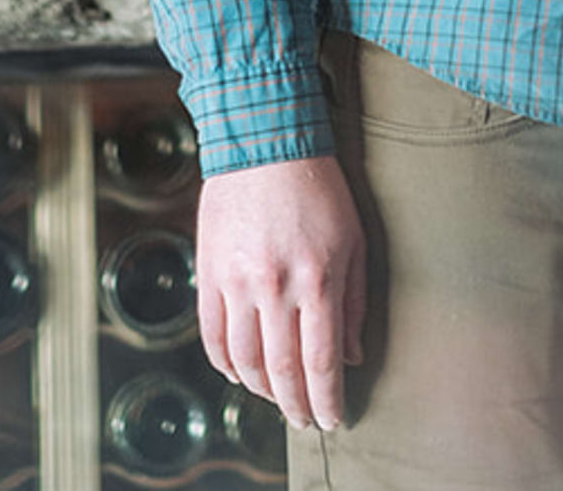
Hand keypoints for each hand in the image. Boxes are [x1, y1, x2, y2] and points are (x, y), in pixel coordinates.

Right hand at [196, 153, 365, 432]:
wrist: (264, 142)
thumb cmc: (319, 188)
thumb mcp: (352, 238)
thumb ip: (353, 301)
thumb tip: (351, 356)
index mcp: (317, 279)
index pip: (322, 362)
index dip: (327, 400)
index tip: (333, 420)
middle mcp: (275, 288)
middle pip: (283, 371)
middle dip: (296, 405)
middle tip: (304, 421)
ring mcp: (237, 283)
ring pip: (245, 362)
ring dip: (261, 390)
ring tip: (276, 398)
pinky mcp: (210, 274)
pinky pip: (213, 337)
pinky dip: (226, 365)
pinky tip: (239, 374)